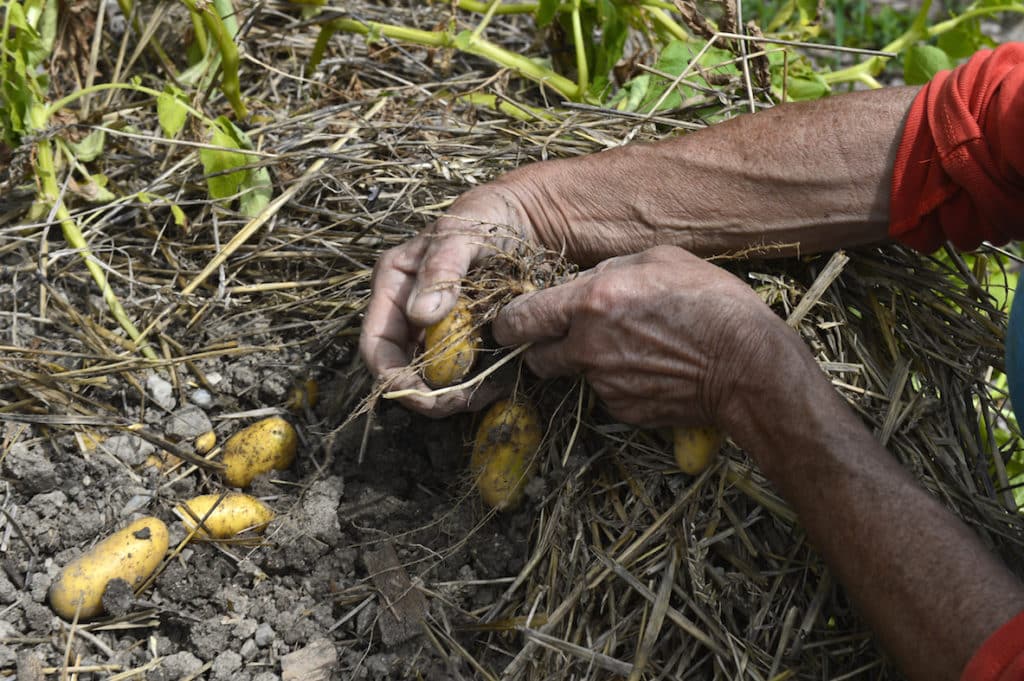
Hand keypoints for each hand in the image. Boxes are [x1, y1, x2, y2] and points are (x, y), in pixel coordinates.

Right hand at [359, 183, 533, 415]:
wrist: (526, 219)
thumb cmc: (489, 219)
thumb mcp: (463, 233)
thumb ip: (442, 268)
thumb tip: (420, 315)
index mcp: (393, 285)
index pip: (376, 345)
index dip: (394, 380)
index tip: (426, 398)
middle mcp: (406, 310)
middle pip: (400, 370)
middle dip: (426, 395)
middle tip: (461, 402)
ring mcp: (434, 327)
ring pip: (430, 377)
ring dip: (452, 394)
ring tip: (485, 392)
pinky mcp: (462, 337)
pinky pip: (460, 372)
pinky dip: (474, 384)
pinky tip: (495, 383)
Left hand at [492, 245, 790, 428]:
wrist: (748, 366)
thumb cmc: (712, 303)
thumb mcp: (660, 259)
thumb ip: (609, 268)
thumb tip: (585, 281)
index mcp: (590, 302)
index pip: (518, 319)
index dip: (508, 323)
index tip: (511, 323)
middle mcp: (587, 347)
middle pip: (535, 357)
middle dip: (542, 348)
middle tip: (566, 337)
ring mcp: (604, 384)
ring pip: (575, 375)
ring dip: (588, 364)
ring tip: (633, 349)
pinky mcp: (622, 411)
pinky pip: (606, 395)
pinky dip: (618, 384)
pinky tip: (651, 370)